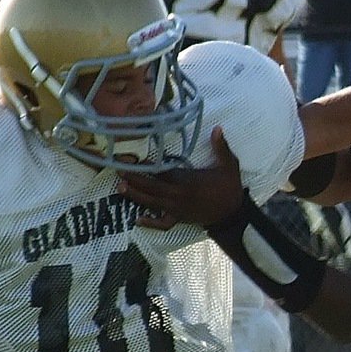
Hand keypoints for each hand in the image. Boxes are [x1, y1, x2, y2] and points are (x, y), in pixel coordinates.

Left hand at [118, 128, 244, 229]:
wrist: (232, 214)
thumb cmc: (230, 188)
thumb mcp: (229, 166)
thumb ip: (221, 147)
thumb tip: (218, 128)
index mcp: (187, 181)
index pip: (162, 171)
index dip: (146, 165)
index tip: (133, 159)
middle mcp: (178, 195)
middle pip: (151, 187)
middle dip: (134, 179)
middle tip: (118, 171)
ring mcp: (176, 209)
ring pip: (152, 203)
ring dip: (135, 196)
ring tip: (120, 188)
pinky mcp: (179, 219)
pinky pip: (162, 223)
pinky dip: (150, 223)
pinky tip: (138, 220)